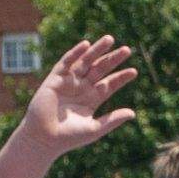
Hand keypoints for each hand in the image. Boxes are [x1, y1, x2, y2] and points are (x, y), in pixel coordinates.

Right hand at [18, 35, 137, 156]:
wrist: (44, 138)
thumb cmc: (68, 137)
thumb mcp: (94, 128)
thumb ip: (112, 120)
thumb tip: (133, 113)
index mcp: (91, 99)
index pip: (109, 84)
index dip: (121, 77)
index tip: (134, 72)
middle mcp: (81, 88)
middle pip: (100, 69)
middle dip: (112, 59)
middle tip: (127, 50)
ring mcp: (68, 82)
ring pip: (85, 62)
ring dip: (97, 50)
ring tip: (110, 39)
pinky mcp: (55, 79)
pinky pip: (66, 62)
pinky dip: (75, 53)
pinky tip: (86, 44)